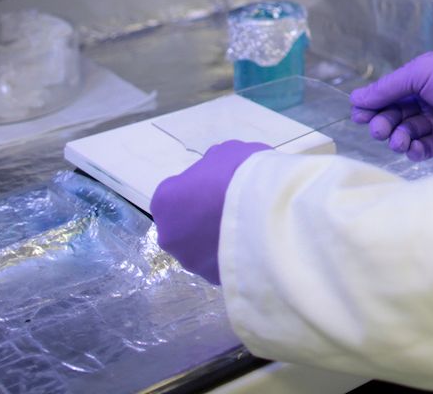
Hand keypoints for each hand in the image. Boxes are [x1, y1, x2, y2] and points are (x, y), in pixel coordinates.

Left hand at [152, 138, 269, 283]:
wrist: (267, 211)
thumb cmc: (241, 175)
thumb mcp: (228, 153)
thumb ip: (214, 166)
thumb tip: (216, 177)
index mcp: (165, 200)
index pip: (176, 194)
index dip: (199, 189)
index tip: (219, 187)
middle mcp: (169, 234)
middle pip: (184, 225)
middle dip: (203, 218)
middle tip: (232, 207)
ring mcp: (190, 261)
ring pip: (201, 248)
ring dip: (217, 240)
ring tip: (248, 227)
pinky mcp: (213, 279)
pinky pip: (221, 264)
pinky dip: (232, 255)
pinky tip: (254, 244)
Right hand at [349, 50, 432, 160]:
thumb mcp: (420, 73)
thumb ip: (388, 87)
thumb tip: (355, 98)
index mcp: (418, 81)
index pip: (387, 95)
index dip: (371, 106)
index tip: (358, 115)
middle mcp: (424, 101)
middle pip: (392, 115)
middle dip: (382, 123)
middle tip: (379, 129)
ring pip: (404, 134)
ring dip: (397, 137)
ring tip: (400, 139)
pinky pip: (420, 149)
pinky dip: (413, 150)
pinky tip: (412, 147)